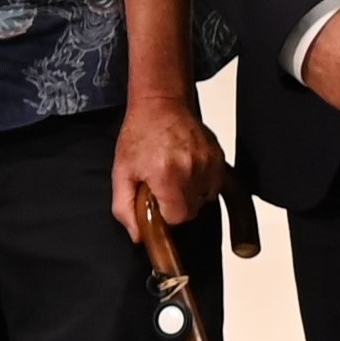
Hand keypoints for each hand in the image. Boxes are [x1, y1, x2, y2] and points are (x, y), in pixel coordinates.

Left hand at [109, 97, 226, 240]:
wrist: (161, 105)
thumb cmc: (140, 134)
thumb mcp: (121, 172)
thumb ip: (125, 207)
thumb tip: (138, 236)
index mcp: (166, 174)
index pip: (177, 217)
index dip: (165, 215)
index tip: (156, 204)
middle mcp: (191, 168)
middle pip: (191, 211)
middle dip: (175, 206)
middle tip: (161, 188)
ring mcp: (208, 162)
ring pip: (204, 199)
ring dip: (189, 195)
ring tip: (173, 177)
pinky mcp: (218, 157)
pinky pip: (214, 185)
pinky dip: (201, 184)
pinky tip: (186, 172)